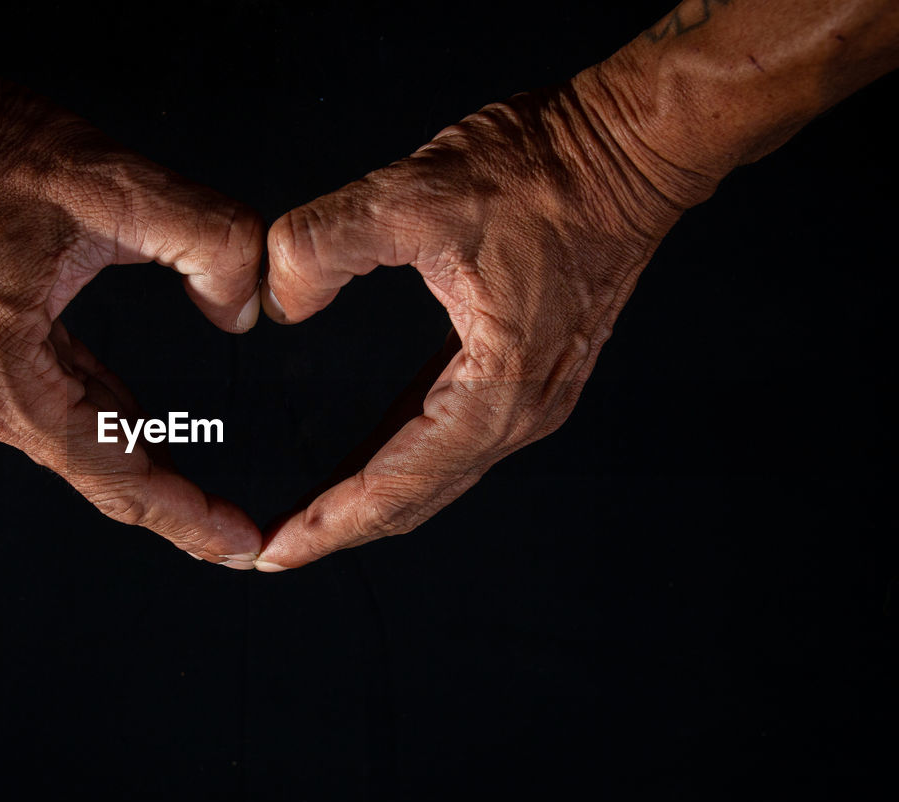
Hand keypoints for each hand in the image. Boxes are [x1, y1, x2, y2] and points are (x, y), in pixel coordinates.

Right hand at [0, 63, 265, 564]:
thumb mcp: (110, 181)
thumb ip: (206, 239)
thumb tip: (246, 308)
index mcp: (5, 376)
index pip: (114, 472)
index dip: (184, 515)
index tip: (240, 545)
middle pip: (96, 472)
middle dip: (172, 507)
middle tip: (239, 539)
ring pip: (77, 442)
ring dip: (141, 464)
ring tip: (204, 500)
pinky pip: (56, 404)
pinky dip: (106, 419)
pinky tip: (145, 427)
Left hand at [255, 77, 690, 569]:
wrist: (631, 147)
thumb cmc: (543, 169)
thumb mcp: (412, 194)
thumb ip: (323, 244)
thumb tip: (279, 301)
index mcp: (498, 389)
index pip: (398, 484)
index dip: (329, 525)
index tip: (271, 554)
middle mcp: (522, 412)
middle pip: (417, 497)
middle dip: (341, 527)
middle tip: (271, 549)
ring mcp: (532, 396)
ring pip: (435, 473)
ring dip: (372, 497)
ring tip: (310, 515)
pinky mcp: (527, 371)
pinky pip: (452, 434)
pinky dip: (402, 455)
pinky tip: (366, 454)